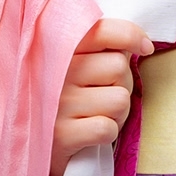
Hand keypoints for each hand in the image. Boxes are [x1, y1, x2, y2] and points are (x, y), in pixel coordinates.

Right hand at [50, 19, 152, 175]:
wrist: (31, 144)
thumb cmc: (64, 99)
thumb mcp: (73, 65)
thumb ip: (100, 48)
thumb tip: (141, 44)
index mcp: (57, 49)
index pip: (103, 31)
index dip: (130, 35)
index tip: (144, 46)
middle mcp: (55, 72)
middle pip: (119, 66)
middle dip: (123, 83)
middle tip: (104, 94)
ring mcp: (57, 104)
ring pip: (120, 99)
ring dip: (119, 112)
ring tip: (98, 114)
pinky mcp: (61, 136)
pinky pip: (108, 128)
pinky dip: (108, 133)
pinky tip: (92, 134)